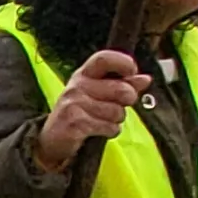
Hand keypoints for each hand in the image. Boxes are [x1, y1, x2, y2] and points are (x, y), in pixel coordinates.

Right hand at [33, 49, 146, 172]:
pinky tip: (99, 131)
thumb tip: (145, 79)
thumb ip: (123, 84)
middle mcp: (77, 86)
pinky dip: (110, 131)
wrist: (52, 139)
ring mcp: (74, 104)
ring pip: (117, 111)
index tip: (132, 72)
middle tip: (118, 106)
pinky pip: (109, 127)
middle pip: (121, 89)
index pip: (104, 58)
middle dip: (128, 100)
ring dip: (117, 120)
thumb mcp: (99, 94)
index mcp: (84, 74)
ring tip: (103, 120)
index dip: (124, 63)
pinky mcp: (75, 123)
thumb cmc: (80, 113)